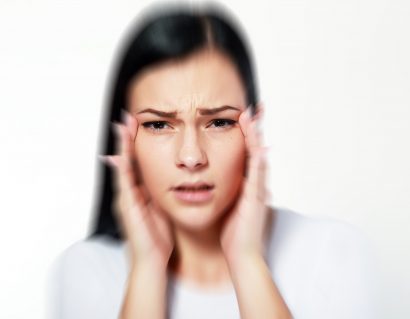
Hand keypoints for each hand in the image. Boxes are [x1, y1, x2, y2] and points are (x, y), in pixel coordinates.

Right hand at [100, 110, 174, 269]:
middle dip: (126, 139)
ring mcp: (125, 199)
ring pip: (122, 168)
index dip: (136, 143)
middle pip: (126, 160)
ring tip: (121, 127)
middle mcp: (129, 192)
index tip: (140, 124)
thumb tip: (169, 177)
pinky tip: (120, 156)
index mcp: (139, 192)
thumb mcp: (161, 208)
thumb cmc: (158, 237)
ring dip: (121, 148)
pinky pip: (124, 185)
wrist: (152, 261)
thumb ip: (160, 193)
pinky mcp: (127, 208)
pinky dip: (121, 170)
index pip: (137, 161)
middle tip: (127, 117)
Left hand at [220, 103, 271, 265]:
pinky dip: (256, 155)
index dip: (243, 136)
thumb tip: (208, 179)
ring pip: (257, 155)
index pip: (244, 153)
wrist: (241, 255)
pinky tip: (255, 141)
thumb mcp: (225, 205)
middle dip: (253, 129)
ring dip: (254, 135)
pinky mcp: (257, 197)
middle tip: (251, 108)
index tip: (237, 117)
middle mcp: (254, 183)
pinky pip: (257, 172)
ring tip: (250, 115)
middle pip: (254, 149)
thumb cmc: (232, 232)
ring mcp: (257, 189)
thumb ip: (222, 190)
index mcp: (244, 184)